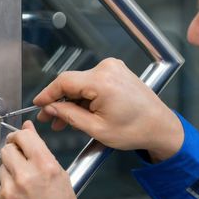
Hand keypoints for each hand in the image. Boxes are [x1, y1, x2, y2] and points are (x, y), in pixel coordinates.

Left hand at [0, 121, 82, 198]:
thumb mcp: (61, 176)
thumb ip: (43, 152)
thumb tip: (29, 133)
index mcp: (44, 166)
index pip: (23, 136)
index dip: (21, 134)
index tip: (21, 136)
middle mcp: (25, 175)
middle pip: (8, 149)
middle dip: (14, 151)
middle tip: (22, 159)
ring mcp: (9, 189)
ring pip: (2, 167)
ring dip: (11, 171)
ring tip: (25, 184)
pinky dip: (7, 189)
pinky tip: (20, 198)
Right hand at [34, 58, 183, 161]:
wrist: (160, 126)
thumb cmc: (135, 130)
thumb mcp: (97, 129)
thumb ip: (70, 116)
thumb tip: (51, 108)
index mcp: (102, 81)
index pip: (64, 81)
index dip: (47, 94)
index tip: (37, 105)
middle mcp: (108, 69)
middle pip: (72, 82)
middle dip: (60, 101)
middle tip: (50, 119)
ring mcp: (114, 68)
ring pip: (82, 83)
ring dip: (72, 101)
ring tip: (64, 121)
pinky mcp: (118, 72)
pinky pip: (93, 83)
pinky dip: (85, 97)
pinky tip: (80, 112)